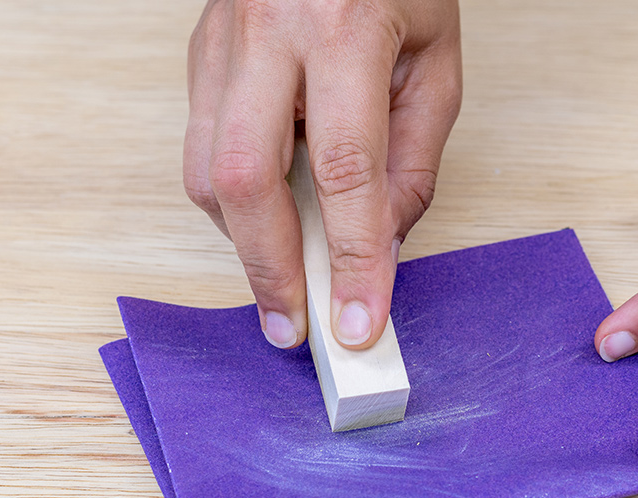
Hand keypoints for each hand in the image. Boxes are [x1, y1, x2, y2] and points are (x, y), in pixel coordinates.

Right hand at [184, 0, 460, 349]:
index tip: (360, 321)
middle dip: (269, 269)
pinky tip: (269, 214)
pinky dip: (234, 199)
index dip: (353, 257)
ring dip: (245, 240)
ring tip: (285, 276)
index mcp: (344, 28)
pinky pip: (201, 146)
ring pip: (206, 170)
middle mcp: (269, 32)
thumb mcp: (436, 62)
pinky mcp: (200, 54)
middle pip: (244, 178)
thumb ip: (413, 157)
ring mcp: (222, 42)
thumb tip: (382, 241)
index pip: (346, 170)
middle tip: (295, 327)